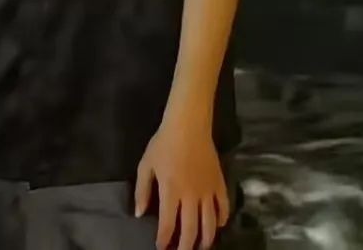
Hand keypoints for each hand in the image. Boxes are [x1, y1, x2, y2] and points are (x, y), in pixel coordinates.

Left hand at [133, 117, 228, 249]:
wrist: (188, 125)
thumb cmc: (164, 143)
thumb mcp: (146, 164)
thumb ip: (142, 190)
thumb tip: (139, 213)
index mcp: (171, 191)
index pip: (167, 224)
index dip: (164, 240)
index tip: (161, 247)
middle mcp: (191, 196)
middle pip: (190, 230)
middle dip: (185, 247)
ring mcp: (208, 191)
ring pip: (210, 224)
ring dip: (205, 240)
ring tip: (200, 247)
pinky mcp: (219, 183)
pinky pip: (224, 207)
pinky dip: (222, 220)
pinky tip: (217, 226)